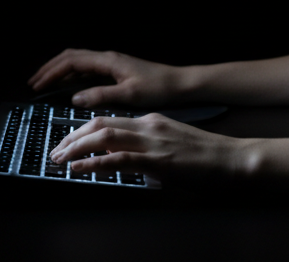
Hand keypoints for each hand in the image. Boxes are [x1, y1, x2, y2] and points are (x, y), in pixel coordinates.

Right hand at [27, 49, 186, 107]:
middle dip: (50, 68)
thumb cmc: (158, 88)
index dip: (51, 73)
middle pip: (70, 56)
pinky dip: (72, 74)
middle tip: (34, 83)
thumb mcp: (129, 95)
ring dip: (60, 70)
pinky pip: (87, 68)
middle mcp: (107, 58)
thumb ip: (101, 95)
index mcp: (108, 61)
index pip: (71, 61)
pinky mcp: (116, 70)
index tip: (37, 85)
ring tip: (45, 83)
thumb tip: (74, 97)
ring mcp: (111, 63)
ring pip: (78, 60)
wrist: (180, 84)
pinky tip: (68, 85)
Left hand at [48, 112, 249, 186]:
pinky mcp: (157, 159)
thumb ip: (150, 151)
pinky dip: (93, 163)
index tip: (67, 141)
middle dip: (72, 136)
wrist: (232, 159)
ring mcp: (152, 141)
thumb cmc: (207, 157)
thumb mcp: (173, 147)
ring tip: (60, 158)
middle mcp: (148, 125)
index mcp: (151, 121)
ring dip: (76, 147)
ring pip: (103, 136)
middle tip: (55, 150)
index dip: (82, 130)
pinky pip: (118, 159)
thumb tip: (131, 165)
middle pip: (99, 123)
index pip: (108, 120)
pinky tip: (79, 168)